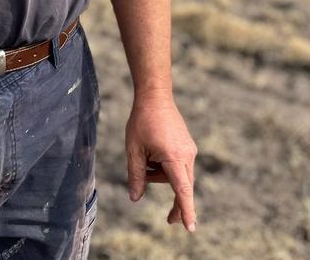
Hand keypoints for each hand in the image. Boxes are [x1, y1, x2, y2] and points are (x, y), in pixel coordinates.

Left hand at [125, 96, 197, 231]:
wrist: (154, 96)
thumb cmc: (142, 121)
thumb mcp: (134, 150)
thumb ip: (135, 176)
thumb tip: (135, 198)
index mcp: (174, 157)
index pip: (182, 190)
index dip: (185, 210)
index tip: (190, 228)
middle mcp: (187, 155)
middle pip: (182, 186)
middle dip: (175, 202)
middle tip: (169, 221)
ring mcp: (189, 150)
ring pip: (178, 175)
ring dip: (162, 176)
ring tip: (144, 159)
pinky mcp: (187, 145)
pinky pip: (179, 165)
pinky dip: (166, 167)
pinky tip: (152, 153)